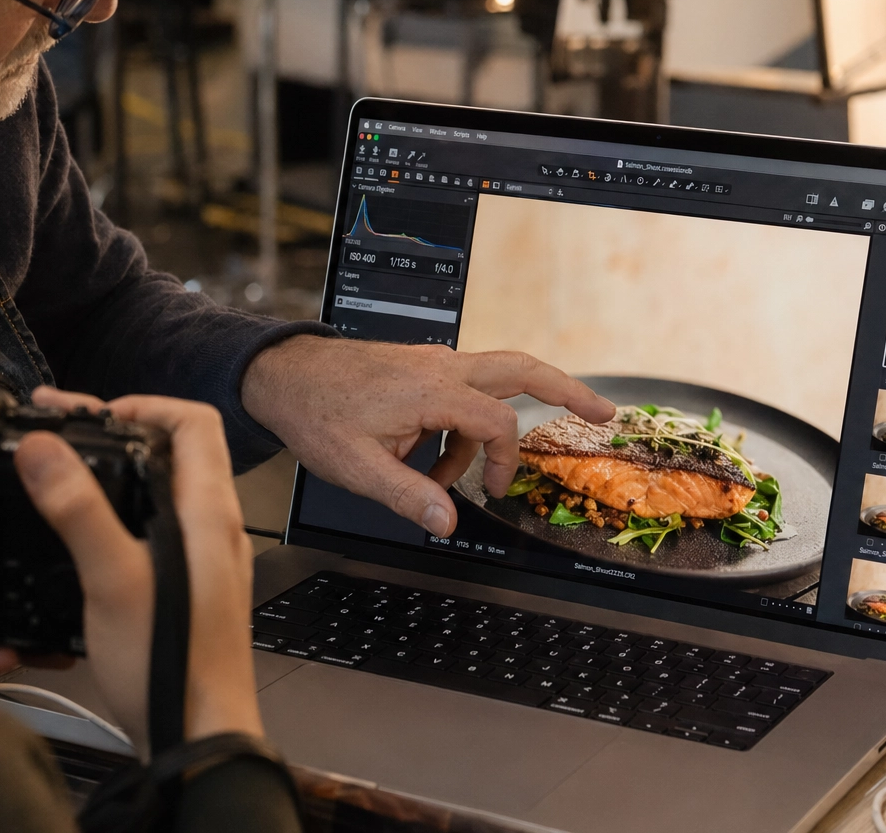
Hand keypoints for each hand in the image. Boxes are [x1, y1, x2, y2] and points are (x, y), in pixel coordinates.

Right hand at [19, 387, 261, 753]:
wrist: (199, 737)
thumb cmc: (172, 667)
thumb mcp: (112, 579)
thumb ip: (78, 510)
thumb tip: (45, 449)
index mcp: (209, 513)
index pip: (194, 420)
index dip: (145, 402)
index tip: (95, 412)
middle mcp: (218, 529)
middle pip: (179, 450)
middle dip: (122, 431)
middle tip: (69, 434)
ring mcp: (210, 558)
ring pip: (169, 489)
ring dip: (122, 471)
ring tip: (73, 474)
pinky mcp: (196, 587)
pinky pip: (164, 526)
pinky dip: (127, 511)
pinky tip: (94, 533)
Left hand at [240, 337, 614, 536]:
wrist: (282, 374)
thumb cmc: (315, 412)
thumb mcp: (358, 467)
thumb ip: (409, 497)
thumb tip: (448, 523)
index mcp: (431, 389)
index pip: (498, 423)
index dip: (503, 463)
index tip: (490, 492)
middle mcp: (440, 366)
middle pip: (521, 367)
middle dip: (567, 389)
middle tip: (603, 411)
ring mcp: (431, 362)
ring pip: (493, 377)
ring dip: (490, 427)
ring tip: (459, 475)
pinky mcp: (420, 367)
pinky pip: (460, 391)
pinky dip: (461, 423)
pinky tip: (431, 457)